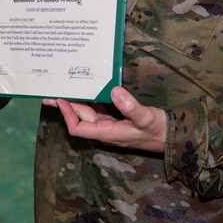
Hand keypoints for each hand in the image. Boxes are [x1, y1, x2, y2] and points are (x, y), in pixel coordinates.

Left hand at [44, 86, 166, 152]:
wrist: (170, 136)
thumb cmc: (157, 130)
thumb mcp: (145, 118)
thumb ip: (130, 107)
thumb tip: (114, 91)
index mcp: (107, 132)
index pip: (78, 128)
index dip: (67, 115)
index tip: (60, 99)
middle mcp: (105, 129)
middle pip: (80, 117)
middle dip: (66, 105)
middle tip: (52, 91)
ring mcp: (110, 123)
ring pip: (88, 111)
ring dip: (76, 100)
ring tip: (65, 87)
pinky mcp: (117, 117)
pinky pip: (99, 108)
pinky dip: (91, 98)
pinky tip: (87, 87)